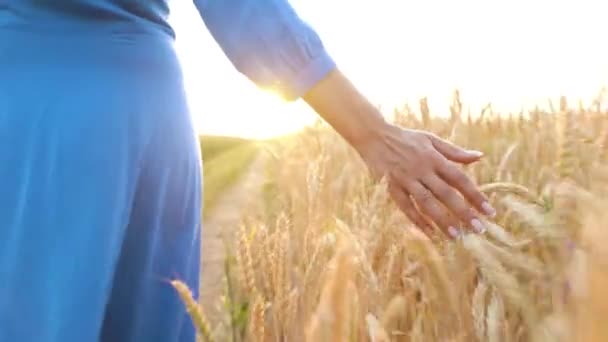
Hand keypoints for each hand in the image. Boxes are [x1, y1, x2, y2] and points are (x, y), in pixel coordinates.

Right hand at [354, 123, 495, 238]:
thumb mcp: (431, 140)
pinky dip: (417, 220)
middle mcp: (422, 169)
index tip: (490, 212)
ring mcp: (406, 179)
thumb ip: (454, 151)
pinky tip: (429, 232)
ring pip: (426, 203)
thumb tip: (479, 156)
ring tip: (455, 236)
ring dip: (442, 220)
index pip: (459, 179)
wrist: (374, 136)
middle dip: (463, 212)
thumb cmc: (406, 138)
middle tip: (479, 230)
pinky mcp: (391, 186)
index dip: (475, 196)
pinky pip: (405, 206)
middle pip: (446, 194)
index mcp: (434, 158)